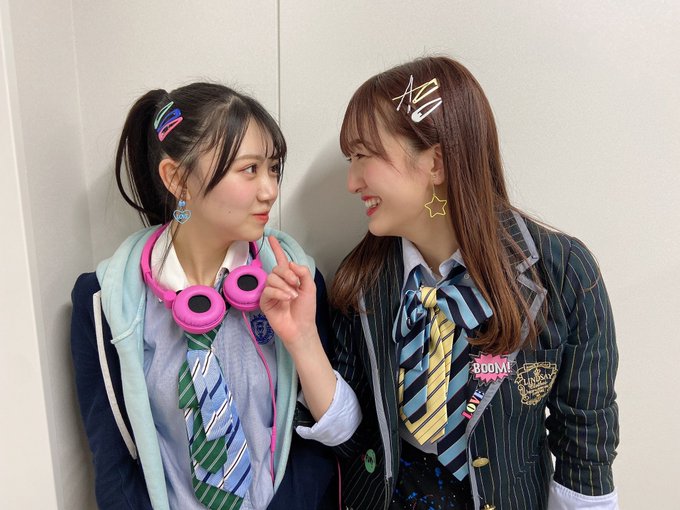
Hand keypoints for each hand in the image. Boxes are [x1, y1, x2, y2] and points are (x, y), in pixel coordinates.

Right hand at [259, 236, 316, 351]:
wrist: (301, 327)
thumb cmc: (306, 310)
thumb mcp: (310, 287)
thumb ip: (303, 272)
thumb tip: (290, 263)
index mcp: (289, 279)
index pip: (281, 260)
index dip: (277, 249)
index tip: (272, 237)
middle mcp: (278, 283)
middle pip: (276, 269)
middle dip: (287, 274)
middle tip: (296, 284)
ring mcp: (270, 292)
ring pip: (271, 278)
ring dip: (284, 286)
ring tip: (293, 296)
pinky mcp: (264, 301)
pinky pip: (268, 290)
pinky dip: (279, 293)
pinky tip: (287, 299)